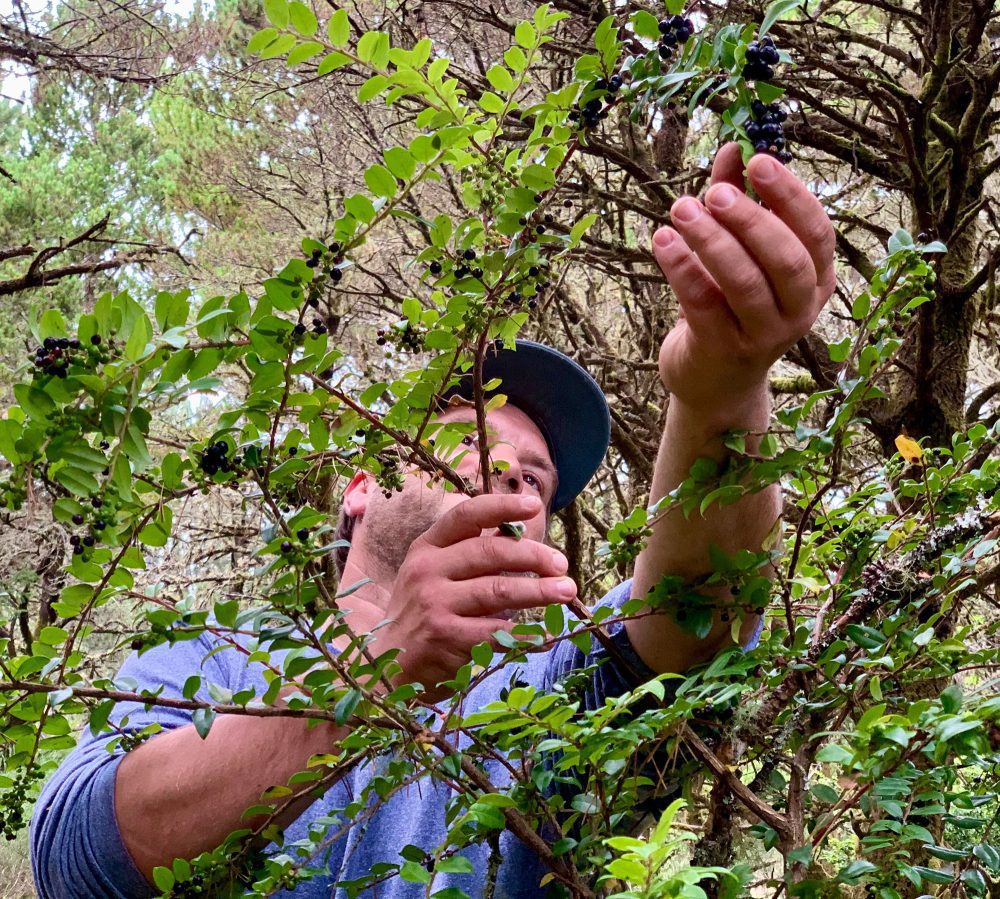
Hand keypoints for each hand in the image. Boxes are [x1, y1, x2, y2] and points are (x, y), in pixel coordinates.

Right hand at [369, 493, 575, 700]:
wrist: (387, 664)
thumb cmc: (420, 613)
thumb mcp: (433, 574)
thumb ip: (470, 553)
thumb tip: (523, 534)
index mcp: (427, 547)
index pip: (466, 515)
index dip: (502, 507)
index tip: (534, 505)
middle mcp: (427, 570)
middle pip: (491, 552)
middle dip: (533, 556)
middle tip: (561, 565)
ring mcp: (434, 604)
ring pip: (499, 590)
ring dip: (539, 591)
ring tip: (567, 590)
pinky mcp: (445, 637)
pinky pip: (497, 632)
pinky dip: (526, 634)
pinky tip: (545, 635)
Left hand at [652, 143, 835, 417]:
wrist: (715, 382)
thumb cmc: (731, 306)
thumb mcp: (741, 253)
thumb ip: (741, 199)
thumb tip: (735, 144)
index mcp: (815, 280)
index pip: (816, 233)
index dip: (790, 195)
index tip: (759, 159)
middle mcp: (799, 311)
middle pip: (786, 260)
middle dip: (752, 219)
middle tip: (716, 190)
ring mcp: (762, 336)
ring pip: (744, 284)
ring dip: (711, 241)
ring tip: (681, 208)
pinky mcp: (722, 350)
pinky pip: (702, 304)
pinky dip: (682, 268)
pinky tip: (662, 239)